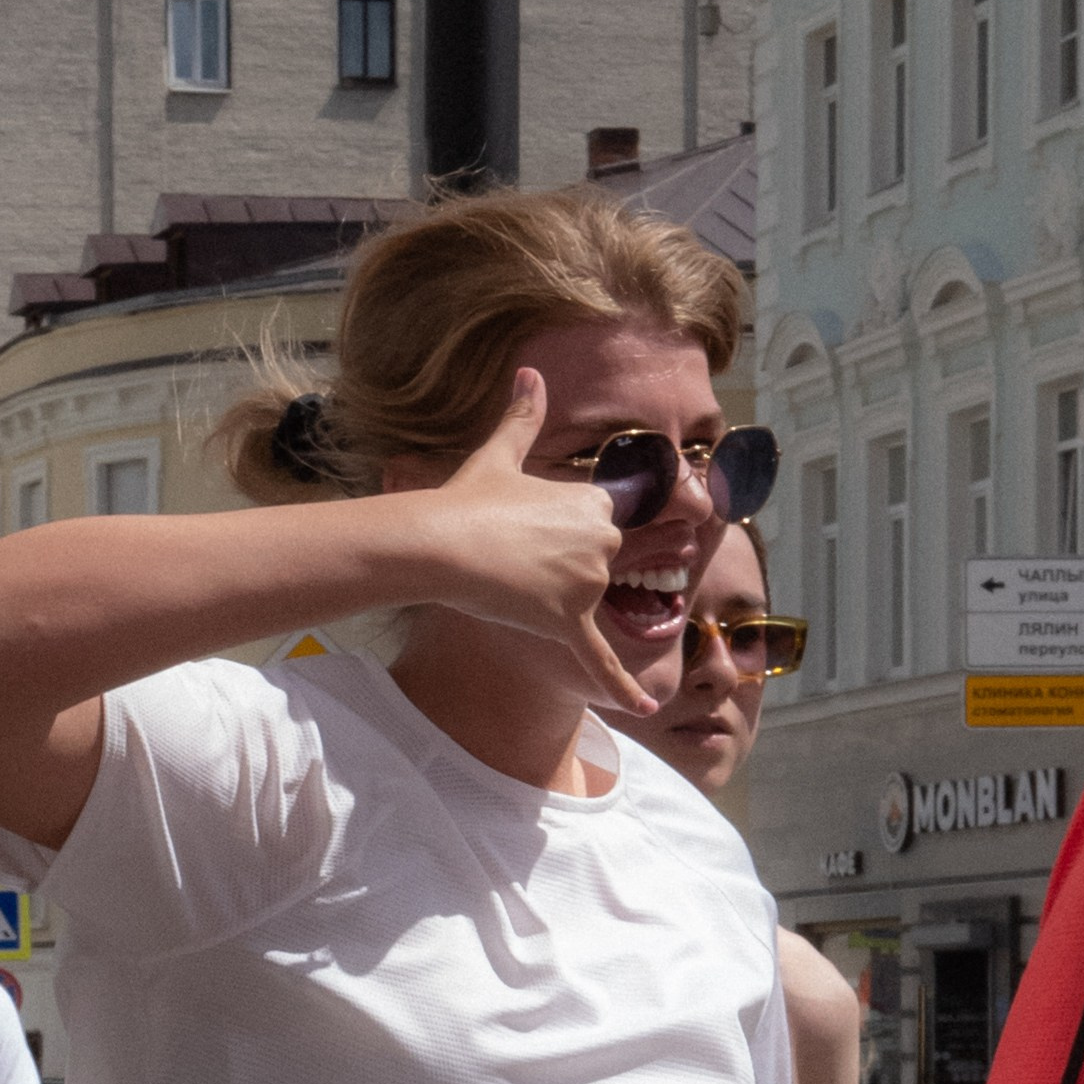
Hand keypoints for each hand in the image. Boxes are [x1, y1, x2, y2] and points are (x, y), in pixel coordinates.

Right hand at [404, 371, 659, 717]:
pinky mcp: (568, 618)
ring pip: (597, 600)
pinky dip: (621, 686)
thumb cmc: (465, 500)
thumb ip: (522, 417)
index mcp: (591, 500)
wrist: (438, 542)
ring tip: (519, 587)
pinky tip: (645, 711)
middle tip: (544, 564)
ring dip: (565, 601)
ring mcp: (586, 581)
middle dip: (585, 564)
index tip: (607, 527)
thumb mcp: (497, 454)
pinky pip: (600, 658)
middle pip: (612, 561)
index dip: (610, 526)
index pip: (621, 517)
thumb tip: (528, 371)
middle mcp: (600, 539)